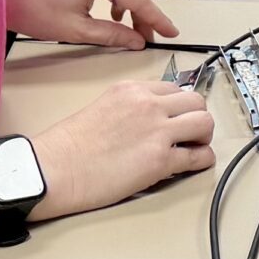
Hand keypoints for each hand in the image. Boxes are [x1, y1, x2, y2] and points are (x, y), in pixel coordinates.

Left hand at [7, 0, 178, 49]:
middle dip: (146, 13)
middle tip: (147, 37)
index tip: (171, 32)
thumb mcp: (77, 30)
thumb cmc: (35, 10)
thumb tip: (137, 42)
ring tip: (130, 29)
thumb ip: (112, 35)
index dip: (157, 19)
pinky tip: (113, 14)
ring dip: (134, 5)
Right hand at [33, 80, 216, 220]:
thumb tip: (149, 122)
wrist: (53, 169)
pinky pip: (199, 156)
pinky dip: (202, 161)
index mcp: (131, 90)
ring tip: (193, 148)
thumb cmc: (66, 147)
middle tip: (190, 134)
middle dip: (196, 118)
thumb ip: (129, 109)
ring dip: (203, 137)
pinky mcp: (160, 160)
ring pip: (205, 123)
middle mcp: (148, 105)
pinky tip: (194, 164)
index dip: (179, 107)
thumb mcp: (101, 107)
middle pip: (196, 102)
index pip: (174, 89)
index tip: (178, 118)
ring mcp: (157, 131)